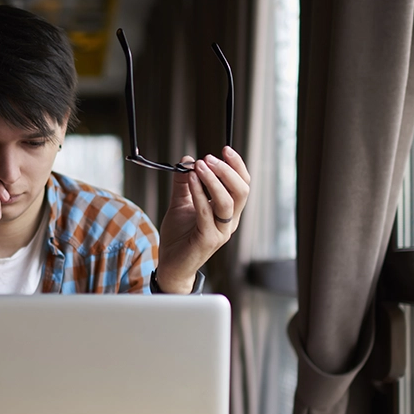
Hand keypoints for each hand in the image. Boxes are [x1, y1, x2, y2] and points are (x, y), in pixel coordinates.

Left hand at [156, 147, 250, 292]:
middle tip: (209, 158)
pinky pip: (207, 213)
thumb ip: (184, 183)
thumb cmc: (179, 236)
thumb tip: (186, 160)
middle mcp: (229, 221)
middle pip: (241, 191)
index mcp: (228, 212)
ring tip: (199, 165)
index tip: (225, 149)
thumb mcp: (181, 203)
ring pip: (228, 201)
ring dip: (214, 180)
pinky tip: (190, 179)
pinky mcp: (208, 240)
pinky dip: (199, 193)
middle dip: (227, 170)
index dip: (237, 166)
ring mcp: (221, 231)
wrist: (171, 264)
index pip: (242, 185)